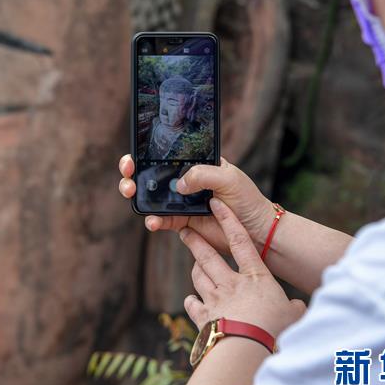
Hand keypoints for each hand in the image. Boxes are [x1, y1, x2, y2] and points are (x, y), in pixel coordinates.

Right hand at [118, 154, 276, 249]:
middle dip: (132, 174)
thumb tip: (178, 184)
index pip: (164, 154)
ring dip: (137, 196)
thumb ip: (203, 175)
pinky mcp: (181, 222)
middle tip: (128, 177)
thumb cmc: (247, 199)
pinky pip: (161, 220)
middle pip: (149, 174)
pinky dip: (153, 221)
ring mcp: (180, 202)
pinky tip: (152, 221)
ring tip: (132, 196)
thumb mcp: (228, 178)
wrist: (256, 230)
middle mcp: (184, 181)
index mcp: (194, 164)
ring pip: (150, 197)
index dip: (144, 154)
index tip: (134, 158)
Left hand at [181, 198, 305, 338]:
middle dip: (195, 240)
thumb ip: (292, 307)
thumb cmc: (274, 329)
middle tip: (186, 231)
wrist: (246, 348)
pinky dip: (191, 301)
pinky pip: (192, 304)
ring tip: (195, 263)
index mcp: (255, 277)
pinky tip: (191, 300)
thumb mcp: (291, 315)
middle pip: (208, 255)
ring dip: (196, 268)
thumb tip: (299, 307)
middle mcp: (230, 283)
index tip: (216, 204)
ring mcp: (214, 299)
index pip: (240, 241)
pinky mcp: (203, 317)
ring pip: (198, 276)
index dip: (228, 220)